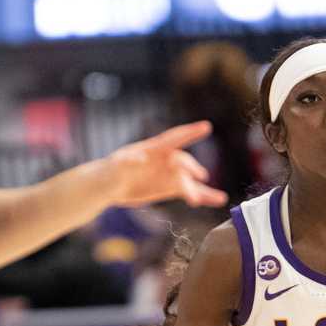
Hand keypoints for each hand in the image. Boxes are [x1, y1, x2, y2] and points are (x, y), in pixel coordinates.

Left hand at [104, 121, 229, 209]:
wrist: (107, 187)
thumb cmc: (108, 172)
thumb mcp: (113, 167)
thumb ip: (125, 162)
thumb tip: (140, 159)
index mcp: (152, 149)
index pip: (174, 138)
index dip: (189, 132)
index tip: (206, 126)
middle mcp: (164, 160)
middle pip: (182, 163)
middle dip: (190, 171)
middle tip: (196, 182)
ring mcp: (168, 175)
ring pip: (190, 180)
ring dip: (203, 188)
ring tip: (218, 198)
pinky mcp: (169, 188)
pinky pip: (189, 192)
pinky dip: (203, 196)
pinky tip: (217, 200)